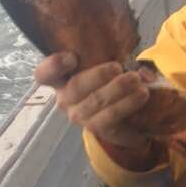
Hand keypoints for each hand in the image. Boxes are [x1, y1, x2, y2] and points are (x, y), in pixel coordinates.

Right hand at [33, 52, 156, 149]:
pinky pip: (111, 116)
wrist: (123, 120)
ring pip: (96, 101)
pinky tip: (141, 95)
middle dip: (98, 75)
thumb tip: (142, 70)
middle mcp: (66, 100)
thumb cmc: (108, 86)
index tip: (72, 57)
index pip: (44, 74)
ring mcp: (80, 116)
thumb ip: (115, 63)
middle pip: (76, 86)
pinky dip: (127, 104)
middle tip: (118, 67)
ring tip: (137, 80)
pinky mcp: (97, 129)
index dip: (53, 65)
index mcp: (61, 80)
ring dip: (118, 89)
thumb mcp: (106, 70)